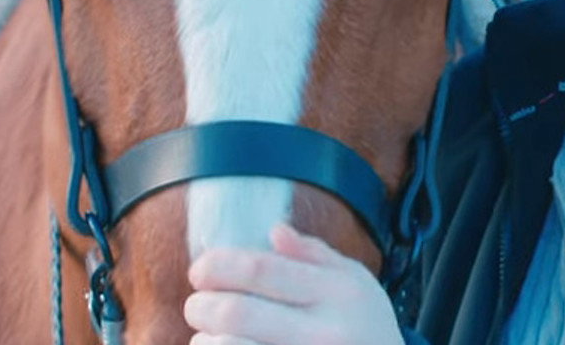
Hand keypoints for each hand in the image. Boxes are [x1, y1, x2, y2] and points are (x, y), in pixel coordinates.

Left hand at [184, 223, 403, 344]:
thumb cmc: (366, 330)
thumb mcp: (356, 284)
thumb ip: (315, 256)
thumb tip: (275, 230)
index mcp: (337, 293)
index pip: (261, 270)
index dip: (218, 265)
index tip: (201, 270)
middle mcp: (324, 333)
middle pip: (237, 312)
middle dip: (201, 305)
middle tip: (198, 306)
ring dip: (206, 341)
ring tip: (210, 336)